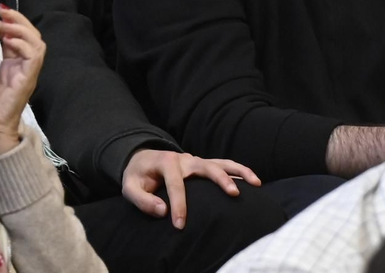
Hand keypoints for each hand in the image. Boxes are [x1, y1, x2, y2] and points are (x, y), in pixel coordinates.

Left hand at [0, 7, 44, 154]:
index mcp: (10, 65)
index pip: (16, 37)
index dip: (7, 22)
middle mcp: (22, 67)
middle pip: (30, 35)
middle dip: (17, 19)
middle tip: (0, 11)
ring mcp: (27, 73)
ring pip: (36, 42)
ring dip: (20, 28)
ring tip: (3, 23)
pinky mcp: (28, 80)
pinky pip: (33, 56)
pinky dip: (23, 43)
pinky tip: (7, 39)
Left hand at [121, 149, 260, 229]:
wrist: (141, 160)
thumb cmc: (137, 176)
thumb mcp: (129, 187)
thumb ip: (142, 200)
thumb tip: (163, 211)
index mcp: (166, 162)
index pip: (175, 184)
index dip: (178, 205)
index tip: (180, 225)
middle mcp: (184, 159)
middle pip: (205, 166)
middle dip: (220, 180)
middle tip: (233, 194)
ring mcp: (195, 160)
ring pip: (221, 163)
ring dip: (239, 172)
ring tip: (255, 183)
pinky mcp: (203, 165)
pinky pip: (224, 166)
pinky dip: (239, 171)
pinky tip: (253, 182)